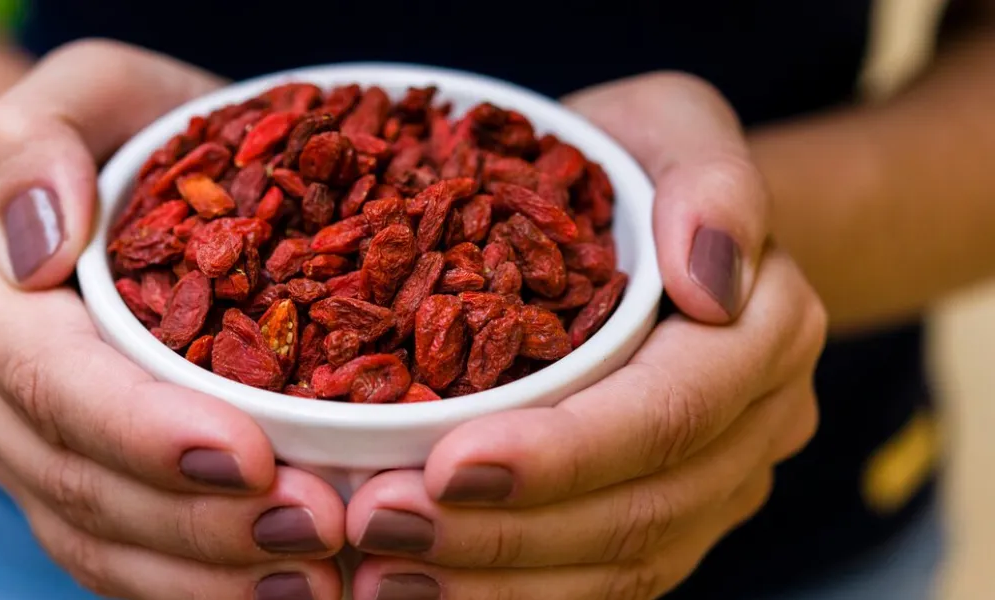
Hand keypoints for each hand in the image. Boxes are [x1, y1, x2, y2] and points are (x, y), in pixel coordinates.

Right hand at [0, 40, 344, 598]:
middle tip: (318, 529)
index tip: (255, 455)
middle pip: (78, 480)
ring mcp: (25, 444)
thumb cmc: (135, 130)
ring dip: (206, 573)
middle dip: (199, 519)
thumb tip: (33, 238)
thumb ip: (34, 135)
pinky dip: (198, 583)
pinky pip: (122, 559)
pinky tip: (281, 588)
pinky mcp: (76, 483)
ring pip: (98, 540)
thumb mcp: (94, 87)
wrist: (143, 185)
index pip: (52, 381)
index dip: (146, 431)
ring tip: (316, 577)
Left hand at [344, 72, 826, 598]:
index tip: (444, 465)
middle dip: (502, 533)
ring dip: (496, 585)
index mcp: (766, 331)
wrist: (643, 220)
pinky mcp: (665, 519)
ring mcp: (714, 486)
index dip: (562, 453)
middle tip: (377, 527)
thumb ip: (710, 180)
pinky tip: (422, 588)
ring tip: (379, 575)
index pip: (668, 413)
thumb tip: (713, 278)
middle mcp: (754, 425)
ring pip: (620, 566)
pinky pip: (599, 581)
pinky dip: (511, 594)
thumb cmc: (636, 162)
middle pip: (640, 510)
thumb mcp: (671, 122)